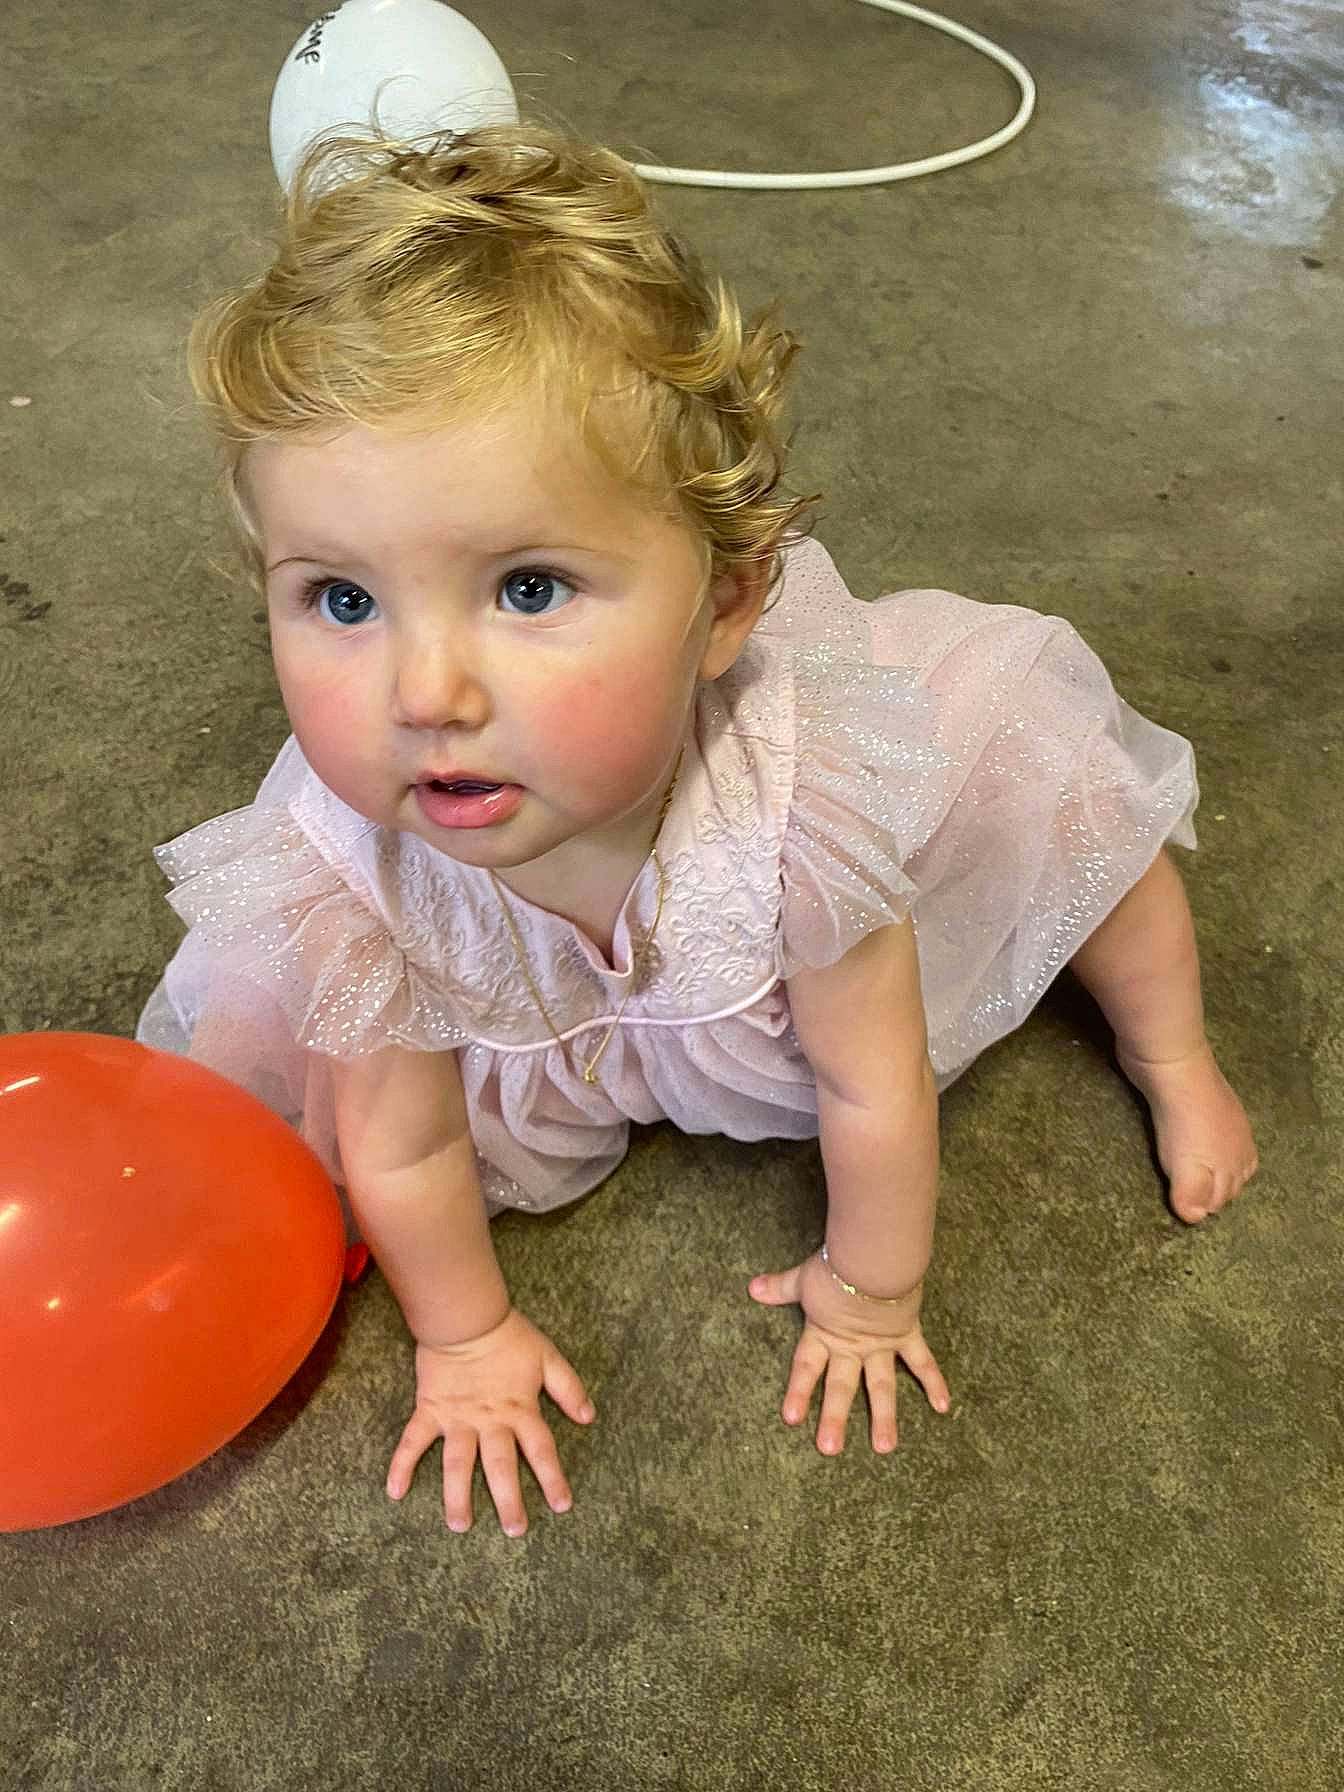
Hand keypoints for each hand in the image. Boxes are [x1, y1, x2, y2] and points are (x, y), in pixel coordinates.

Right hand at [386, 1307, 594, 1534]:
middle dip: (509, 1500)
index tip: (562, 1506)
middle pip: (501, 1466)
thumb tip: (588, 1418)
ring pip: (458, 1464)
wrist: (466, 1315)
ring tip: (460, 1525)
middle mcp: (490, 1420)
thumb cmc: (509, 1334)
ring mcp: (458, 1418)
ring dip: (458, 1496)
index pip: (540, 1450)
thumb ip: (568, 1388)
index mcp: (520, 1409)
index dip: (552, 1478)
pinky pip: (412, 1441)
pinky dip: (401, 1465)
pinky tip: (395, 1491)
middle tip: (515, 1530)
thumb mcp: (547, 1357)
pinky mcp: (430, 1410)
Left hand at [748, 1251, 948, 1453]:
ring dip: (884, 1417)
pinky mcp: (906, 1334)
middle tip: (830, 1449)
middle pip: (841, 1386)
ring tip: (885, 1447)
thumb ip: (780, 1287)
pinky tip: (944, 1407)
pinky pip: (922, 1362)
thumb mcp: (803, 1278)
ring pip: (881, 1386)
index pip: (806, 1367)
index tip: (792, 1420)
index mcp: (825, 1333)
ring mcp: (881, 1344)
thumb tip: (752, 1288)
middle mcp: (852, 1345)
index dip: (799, 1392)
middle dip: (835, 1418)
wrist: (875, 1258)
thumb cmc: (837, 1265)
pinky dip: (935, 1382)